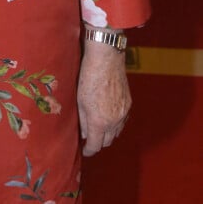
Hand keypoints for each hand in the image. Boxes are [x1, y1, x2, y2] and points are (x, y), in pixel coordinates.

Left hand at [77, 36, 130, 155]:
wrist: (106, 58)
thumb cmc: (88, 76)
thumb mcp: (79, 100)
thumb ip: (82, 120)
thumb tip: (85, 134)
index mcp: (100, 121)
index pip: (95, 145)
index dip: (89, 150)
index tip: (84, 150)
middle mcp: (114, 121)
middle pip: (107, 142)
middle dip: (98, 142)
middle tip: (89, 137)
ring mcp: (123, 113)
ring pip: (116, 132)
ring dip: (107, 133)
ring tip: (97, 126)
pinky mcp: (128, 104)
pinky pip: (122, 121)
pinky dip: (115, 123)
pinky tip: (107, 115)